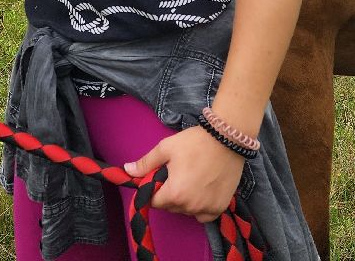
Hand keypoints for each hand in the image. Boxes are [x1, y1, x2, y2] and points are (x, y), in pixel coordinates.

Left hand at [124, 126, 244, 223]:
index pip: (154, 202)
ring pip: (186, 211)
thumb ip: (145, 163)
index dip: (153, 190)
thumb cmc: (194, 142)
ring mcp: (206, 209)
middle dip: (169, 194)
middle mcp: (190, 206)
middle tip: (178, 174)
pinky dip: (200, 207)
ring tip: (192, 179)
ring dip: (185, 200)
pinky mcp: (220, 208)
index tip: (161, 177)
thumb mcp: (166, 148)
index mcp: (174, 193)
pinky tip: (202, 190)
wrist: (227, 139)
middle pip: (170, 207)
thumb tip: (127, 170)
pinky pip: (203, 215)